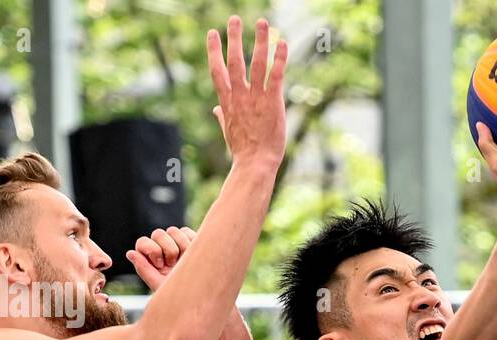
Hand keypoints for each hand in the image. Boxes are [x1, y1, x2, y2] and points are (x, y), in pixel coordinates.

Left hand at [126, 226, 196, 291]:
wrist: (199, 294)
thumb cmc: (179, 295)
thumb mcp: (159, 285)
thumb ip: (143, 269)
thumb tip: (130, 253)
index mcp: (149, 259)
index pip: (143, 242)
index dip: (152, 250)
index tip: (160, 265)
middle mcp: (160, 249)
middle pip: (158, 233)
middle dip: (168, 249)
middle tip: (174, 264)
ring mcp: (175, 244)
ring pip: (173, 231)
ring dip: (181, 246)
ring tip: (186, 261)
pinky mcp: (189, 240)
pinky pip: (187, 232)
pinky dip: (191, 241)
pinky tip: (193, 256)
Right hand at [206, 16, 287, 169]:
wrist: (255, 163)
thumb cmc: (242, 150)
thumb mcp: (228, 131)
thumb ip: (222, 116)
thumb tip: (216, 110)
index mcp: (227, 101)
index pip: (217, 70)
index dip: (214, 50)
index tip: (212, 33)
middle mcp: (240, 96)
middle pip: (235, 61)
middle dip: (234, 38)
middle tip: (234, 18)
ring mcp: (256, 98)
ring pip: (257, 63)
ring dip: (260, 41)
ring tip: (262, 22)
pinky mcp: (273, 102)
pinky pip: (277, 76)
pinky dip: (280, 59)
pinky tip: (284, 44)